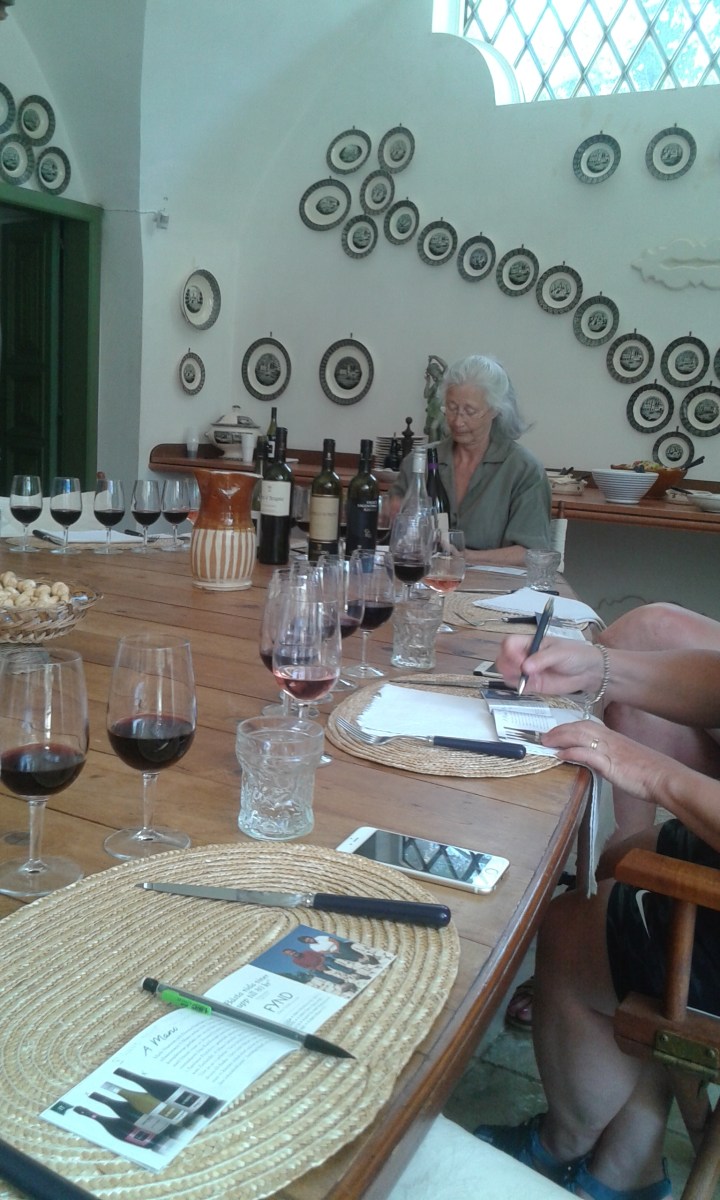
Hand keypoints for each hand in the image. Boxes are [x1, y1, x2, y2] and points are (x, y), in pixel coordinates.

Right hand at [496, 634, 603, 695]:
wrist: (589, 671)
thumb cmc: (575, 654)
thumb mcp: (559, 652)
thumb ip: (542, 659)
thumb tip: (525, 667)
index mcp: (530, 642)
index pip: (510, 643)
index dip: (509, 651)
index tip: (520, 660)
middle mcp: (525, 655)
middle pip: (504, 657)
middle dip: (507, 664)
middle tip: (520, 670)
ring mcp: (527, 671)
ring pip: (507, 672)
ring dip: (510, 675)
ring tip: (525, 678)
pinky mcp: (532, 684)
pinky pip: (517, 685)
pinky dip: (517, 686)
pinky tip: (527, 685)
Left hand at [543, 720, 666, 806]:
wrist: (665, 778)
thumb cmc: (649, 772)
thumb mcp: (625, 760)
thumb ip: (609, 758)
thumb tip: (594, 761)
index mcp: (614, 737)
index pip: (587, 725)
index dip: (569, 727)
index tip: (556, 731)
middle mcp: (610, 739)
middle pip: (580, 727)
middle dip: (560, 730)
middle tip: (544, 736)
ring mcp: (610, 750)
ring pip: (581, 736)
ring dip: (561, 738)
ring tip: (546, 742)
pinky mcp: (611, 764)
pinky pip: (587, 754)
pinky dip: (572, 752)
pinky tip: (560, 755)